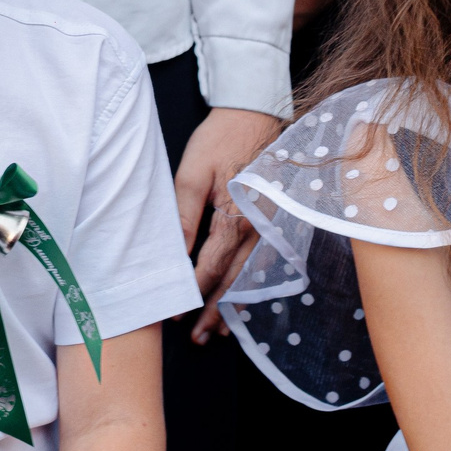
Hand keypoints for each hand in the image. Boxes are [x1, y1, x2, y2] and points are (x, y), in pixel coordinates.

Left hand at [176, 107, 281, 342]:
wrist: (255, 112)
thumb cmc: (220, 139)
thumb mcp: (191, 173)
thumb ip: (183, 215)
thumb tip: (175, 254)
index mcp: (234, 219)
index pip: (210, 268)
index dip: (193, 293)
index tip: (176, 314)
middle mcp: (258, 229)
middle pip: (235, 281)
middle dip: (216, 311)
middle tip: (199, 337)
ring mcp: (271, 226)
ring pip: (252, 275)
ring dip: (236, 304)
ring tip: (221, 330)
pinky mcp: (275, 220)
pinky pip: (264, 261)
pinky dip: (253, 284)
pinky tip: (244, 298)